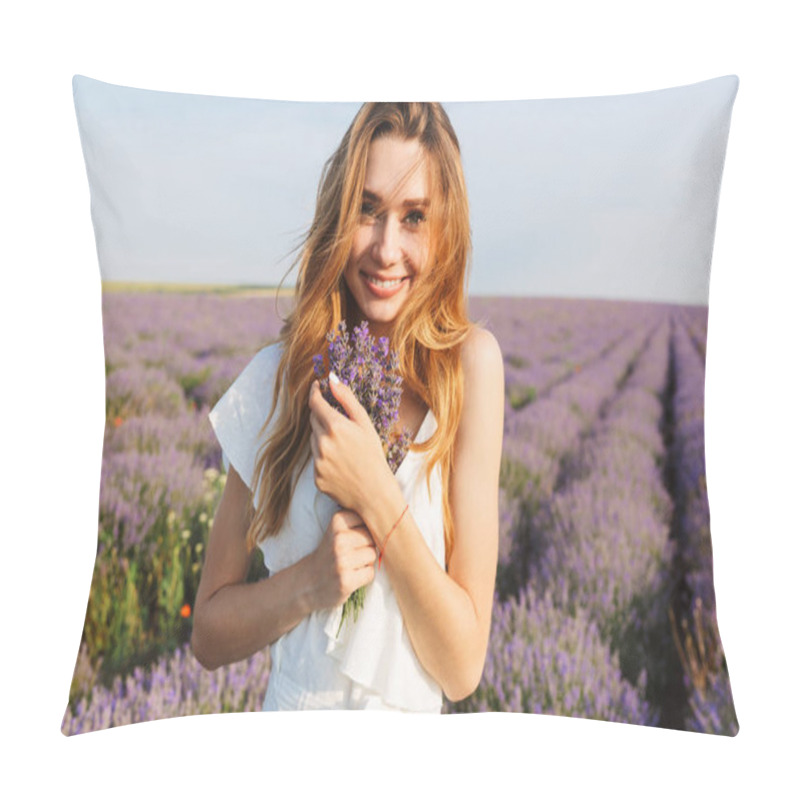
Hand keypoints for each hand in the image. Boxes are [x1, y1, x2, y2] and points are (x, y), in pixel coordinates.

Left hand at [308, 375, 391, 512]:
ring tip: (344, 448)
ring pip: (313, 440)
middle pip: (313, 421)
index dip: (314, 392)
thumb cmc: (374, 455)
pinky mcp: (316, 476)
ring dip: (323, 438)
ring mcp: (317, 461)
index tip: (316, 387)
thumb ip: (346, 398)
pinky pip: (316, 460)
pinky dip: (324, 457)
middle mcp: (322, 443)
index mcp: (335, 426)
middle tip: (341, 425)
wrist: (374, 492)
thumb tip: (331, 379)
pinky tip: (341, 463)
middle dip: (323, 417)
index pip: (315, 403)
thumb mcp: (365, 423)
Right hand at [310, 508, 377, 609]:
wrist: (307, 582)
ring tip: (349, 565)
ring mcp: (342, 561)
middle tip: (349, 554)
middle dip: (366, 547)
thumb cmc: (329, 553)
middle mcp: (338, 539)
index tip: (351, 538)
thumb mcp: (337, 530)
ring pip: (373, 556)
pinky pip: (370, 573)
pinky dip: (363, 577)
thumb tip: (392, 522)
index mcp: (337, 522)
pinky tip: (350, 576)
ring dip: (365, 562)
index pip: (369, 521)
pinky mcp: (346, 580)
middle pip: (372, 539)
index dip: (363, 532)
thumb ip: (359, 522)